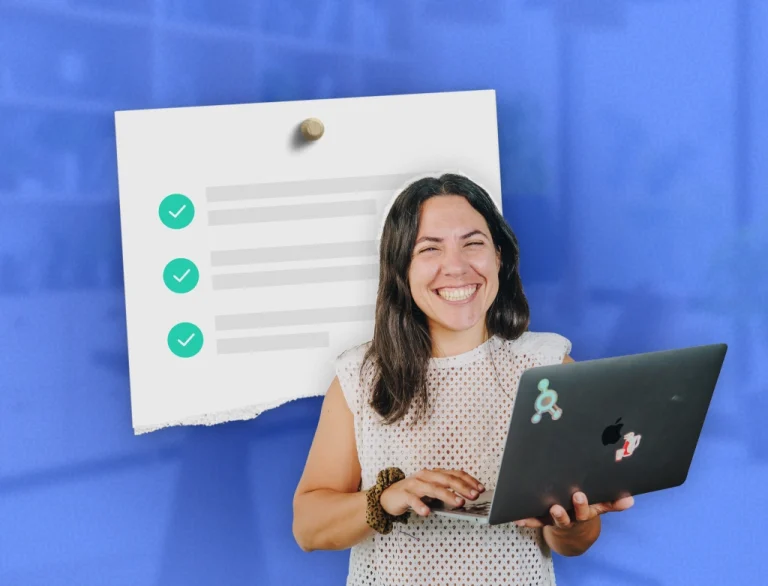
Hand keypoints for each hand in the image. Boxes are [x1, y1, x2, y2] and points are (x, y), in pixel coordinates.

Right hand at [379, 468, 484, 516]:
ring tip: (459, 503)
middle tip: (475, 496)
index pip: (455, 473)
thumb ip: (446, 491)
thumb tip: (467, 498)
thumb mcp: (432, 490)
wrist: (388, 496)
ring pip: (433, 488)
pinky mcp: (404, 494)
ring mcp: (415, 484)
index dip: (469, 480)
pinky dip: (420, 506)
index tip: (481, 488)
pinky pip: (413, 500)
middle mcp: (426, 476)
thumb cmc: (414, 493)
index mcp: (434, 473)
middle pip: (447, 479)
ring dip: (448, 496)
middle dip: (463, 487)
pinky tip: (427, 513)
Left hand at [514, 491, 633, 529]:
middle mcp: (570, 518)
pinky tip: (517, 517)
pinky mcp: (543, 520)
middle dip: (569, 508)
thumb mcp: (599, 506)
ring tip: (551, 508)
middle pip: (569, 515)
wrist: (572, 534)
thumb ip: (612, 503)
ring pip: (553, 519)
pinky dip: (526, 520)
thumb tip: (631, 500)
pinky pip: (534, 521)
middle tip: (570, 497)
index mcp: (583, 514)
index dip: (582, 504)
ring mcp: (555, 520)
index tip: (580, 495)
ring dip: (551, 515)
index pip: (586, 510)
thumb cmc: (585, 510)